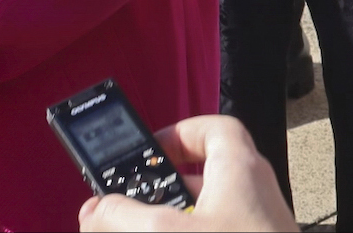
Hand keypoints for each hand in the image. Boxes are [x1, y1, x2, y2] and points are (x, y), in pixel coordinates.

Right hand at [78, 115, 294, 231]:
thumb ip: (125, 218)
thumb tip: (97, 212)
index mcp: (239, 169)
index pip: (213, 130)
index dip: (178, 133)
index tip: (148, 150)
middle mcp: (251, 195)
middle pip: (198, 178)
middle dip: (159, 191)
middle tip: (130, 205)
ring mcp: (254, 226)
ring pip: (204, 215)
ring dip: (169, 223)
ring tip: (137, 231)